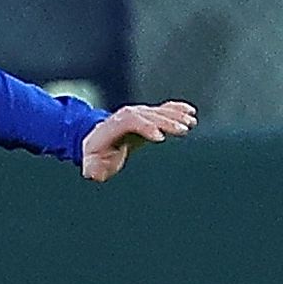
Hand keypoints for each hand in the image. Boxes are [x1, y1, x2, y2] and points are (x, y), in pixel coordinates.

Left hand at [80, 100, 197, 181]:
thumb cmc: (96, 157)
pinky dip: (176, 109)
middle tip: (183, 130)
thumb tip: (92, 174)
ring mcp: (137, 114)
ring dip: (175, 115)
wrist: (96, 142)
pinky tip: (190, 112)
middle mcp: (126, 116)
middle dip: (166, 121)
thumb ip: (92, 168)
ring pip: (157, 111)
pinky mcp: (147, 116)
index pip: (130, 121)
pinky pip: (162, 109)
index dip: (146, 126)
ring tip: (190, 123)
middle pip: (147, 115)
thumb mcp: (91, 164)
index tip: (160, 137)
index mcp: (113, 127)